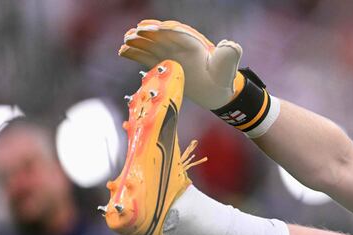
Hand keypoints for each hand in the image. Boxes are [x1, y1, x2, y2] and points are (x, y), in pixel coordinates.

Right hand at [120, 19, 242, 109]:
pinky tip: (122, 51)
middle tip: (135, 32)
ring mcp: (170, 53)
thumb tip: (229, 45)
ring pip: (151, 45)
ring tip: (125, 40)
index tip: (156, 30)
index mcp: (194, 44)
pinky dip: (135, 54)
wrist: (216, 87)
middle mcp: (179, 46)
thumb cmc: (223, 74)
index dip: (168, 31)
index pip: (180, 34)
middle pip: (161, 36)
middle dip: (149, 34)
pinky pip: (146, 56)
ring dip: (138, 42)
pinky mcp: (163, 62)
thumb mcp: (229, 63)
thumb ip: (230, 53)